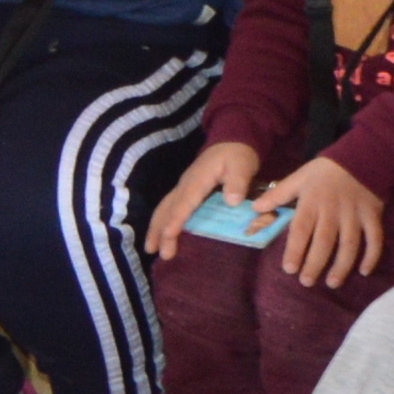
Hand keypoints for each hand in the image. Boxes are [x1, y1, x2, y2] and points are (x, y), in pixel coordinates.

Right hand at [148, 141, 263, 257]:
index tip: (168, 235)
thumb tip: (232, 201)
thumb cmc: (237, 155)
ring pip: (164, 208)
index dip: (176, 219)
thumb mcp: (242, 165)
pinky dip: (162, 222)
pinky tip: (161, 235)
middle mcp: (185, 185)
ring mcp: (183, 187)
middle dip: (159, 230)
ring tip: (150, 248)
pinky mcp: (186, 191)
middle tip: (154, 251)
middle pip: (168, 208)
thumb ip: (238, 182)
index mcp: (198, 180)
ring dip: (156, 228)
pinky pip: (169, 207)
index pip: (185, 202)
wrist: (231, 141)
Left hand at [264, 155, 383, 289]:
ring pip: (349, 244)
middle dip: (315, 263)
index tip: (289, 269)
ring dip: (342, 265)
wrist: (362, 155)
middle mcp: (333, 210)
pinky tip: (364, 272)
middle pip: (324, 241)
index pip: (302, 229)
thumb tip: (254, 208)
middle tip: (306, 282)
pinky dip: (371, 255)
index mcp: (312, 201)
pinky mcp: (373, 215)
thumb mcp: (298, 178)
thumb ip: (278, 195)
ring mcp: (355, 214)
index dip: (295, 250)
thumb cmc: (325, 171)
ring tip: (332, 282)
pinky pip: (374, 238)